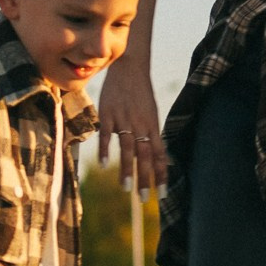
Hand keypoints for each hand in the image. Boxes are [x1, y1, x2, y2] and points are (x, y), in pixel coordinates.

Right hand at [95, 63, 166, 189]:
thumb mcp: (151, 113)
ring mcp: (124, 119)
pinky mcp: (108, 113)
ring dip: (127, 169)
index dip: (161, 175)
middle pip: (146, 155)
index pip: (160, 155)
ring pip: (128, 147)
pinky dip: (105, 149)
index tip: (161, 195)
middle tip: (143, 198)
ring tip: (126, 188)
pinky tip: (104, 165)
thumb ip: (152, 135)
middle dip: (146, 178)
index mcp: (153, 126)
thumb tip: (156, 157)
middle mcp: (141, 125)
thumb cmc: (141, 93)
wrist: (130, 66)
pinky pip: (107, 134)